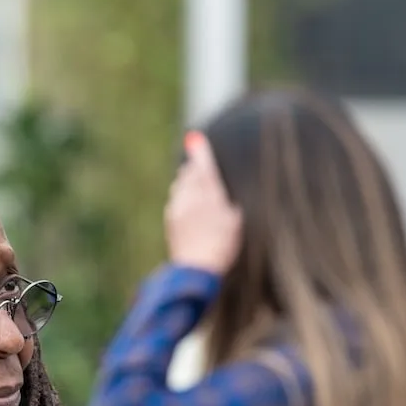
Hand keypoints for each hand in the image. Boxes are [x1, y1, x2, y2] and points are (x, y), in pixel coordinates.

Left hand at [164, 131, 241, 273]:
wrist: (196, 268)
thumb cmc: (222, 246)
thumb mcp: (234, 222)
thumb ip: (228, 204)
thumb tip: (223, 197)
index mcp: (210, 194)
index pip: (204, 167)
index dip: (201, 152)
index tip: (195, 138)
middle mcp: (191, 197)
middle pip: (189, 174)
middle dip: (193, 168)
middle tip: (197, 163)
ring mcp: (178, 208)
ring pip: (180, 187)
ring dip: (186, 183)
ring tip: (193, 183)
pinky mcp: (171, 220)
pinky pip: (176, 201)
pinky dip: (182, 198)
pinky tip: (188, 206)